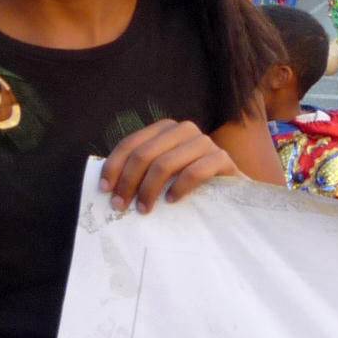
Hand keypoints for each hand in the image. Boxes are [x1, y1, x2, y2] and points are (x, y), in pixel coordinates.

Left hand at [99, 120, 240, 213]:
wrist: (232, 189)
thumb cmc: (190, 182)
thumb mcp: (163, 170)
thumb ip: (142, 169)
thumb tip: (108, 184)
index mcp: (165, 128)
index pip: (131, 143)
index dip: (114, 166)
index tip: (105, 189)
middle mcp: (184, 129)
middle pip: (145, 154)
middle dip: (128, 182)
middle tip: (121, 205)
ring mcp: (205, 142)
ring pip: (165, 163)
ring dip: (149, 190)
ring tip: (144, 209)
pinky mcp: (222, 158)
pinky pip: (194, 172)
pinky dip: (178, 188)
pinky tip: (172, 200)